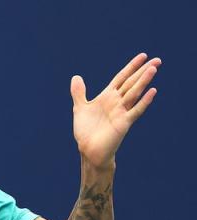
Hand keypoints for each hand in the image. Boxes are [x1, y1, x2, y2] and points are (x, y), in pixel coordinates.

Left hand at [71, 53, 159, 169]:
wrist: (88, 149)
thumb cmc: (86, 130)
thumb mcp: (80, 108)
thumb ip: (79, 93)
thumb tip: (76, 77)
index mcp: (108, 97)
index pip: (122, 78)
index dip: (131, 67)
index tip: (143, 55)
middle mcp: (117, 102)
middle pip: (132, 83)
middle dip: (143, 71)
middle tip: (157, 59)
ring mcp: (121, 112)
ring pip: (134, 93)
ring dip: (144, 81)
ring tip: (153, 69)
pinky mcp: (123, 123)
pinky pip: (135, 111)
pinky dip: (144, 101)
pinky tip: (152, 91)